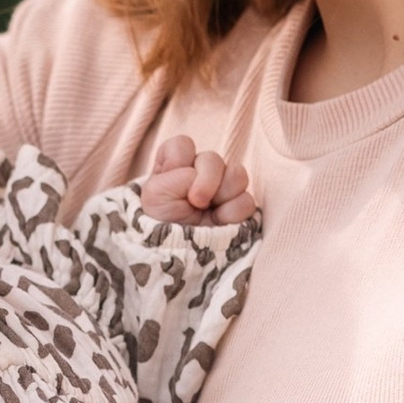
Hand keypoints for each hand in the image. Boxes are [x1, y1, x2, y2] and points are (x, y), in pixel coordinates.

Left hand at [139, 135, 256, 227]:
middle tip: (197, 202)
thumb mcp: (156, 194)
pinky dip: (232, 214)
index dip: (180, 161)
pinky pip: (247, 200)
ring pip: (237, 175)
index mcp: (175, 166)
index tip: (172, 182)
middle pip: (213, 158)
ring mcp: (222, 189)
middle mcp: (200, 173)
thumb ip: (180, 175)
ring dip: (222, 196)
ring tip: (209, 213)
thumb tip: (208, 181)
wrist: (177, 257)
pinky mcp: (239, 206)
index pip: (183, 144)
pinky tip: (219, 223)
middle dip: (207, 180)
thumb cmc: (160, 224)